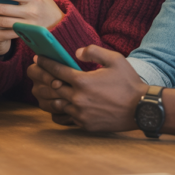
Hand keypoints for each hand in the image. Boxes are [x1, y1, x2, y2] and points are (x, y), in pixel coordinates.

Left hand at [28, 45, 146, 131]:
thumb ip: (93, 51)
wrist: (142, 109)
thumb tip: (76, 52)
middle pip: (51, 87)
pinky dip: (58, 111)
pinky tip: (56, 105)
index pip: (56, 70)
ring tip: (41, 89)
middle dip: (39, 77)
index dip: (45, 62)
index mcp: (83, 81)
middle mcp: (78, 98)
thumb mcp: (115, 59)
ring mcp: (80, 113)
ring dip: (47, 95)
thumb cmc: (129, 83)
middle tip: (32, 71)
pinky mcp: (85, 124)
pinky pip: (65, 118)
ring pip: (55, 104)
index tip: (37, 58)